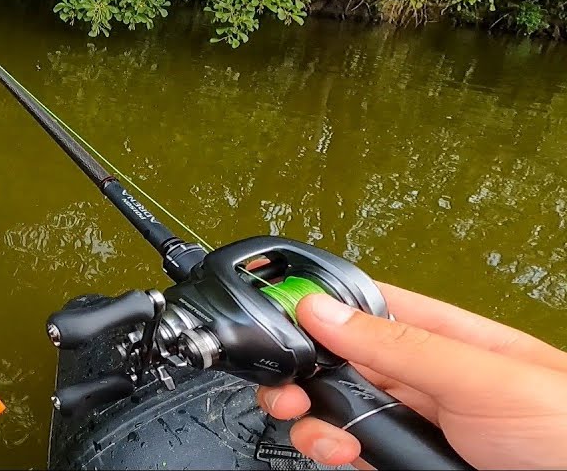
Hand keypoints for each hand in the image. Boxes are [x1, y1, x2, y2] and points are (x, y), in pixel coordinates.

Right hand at [256, 282, 566, 469]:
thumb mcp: (486, 378)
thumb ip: (401, 344)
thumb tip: (323, 307)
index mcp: (442, 335)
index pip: (361, 302)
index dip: (312, 303)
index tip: (271, 315)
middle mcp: (424, 376)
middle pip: (337, 358)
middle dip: (301, 368)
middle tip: (285, 384)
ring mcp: (417, 422)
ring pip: (338, 407)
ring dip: (310, 413)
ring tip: (312, 425)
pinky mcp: (410, 463)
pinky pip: (353, 450)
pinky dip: (330, 449)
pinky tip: (337, 451)